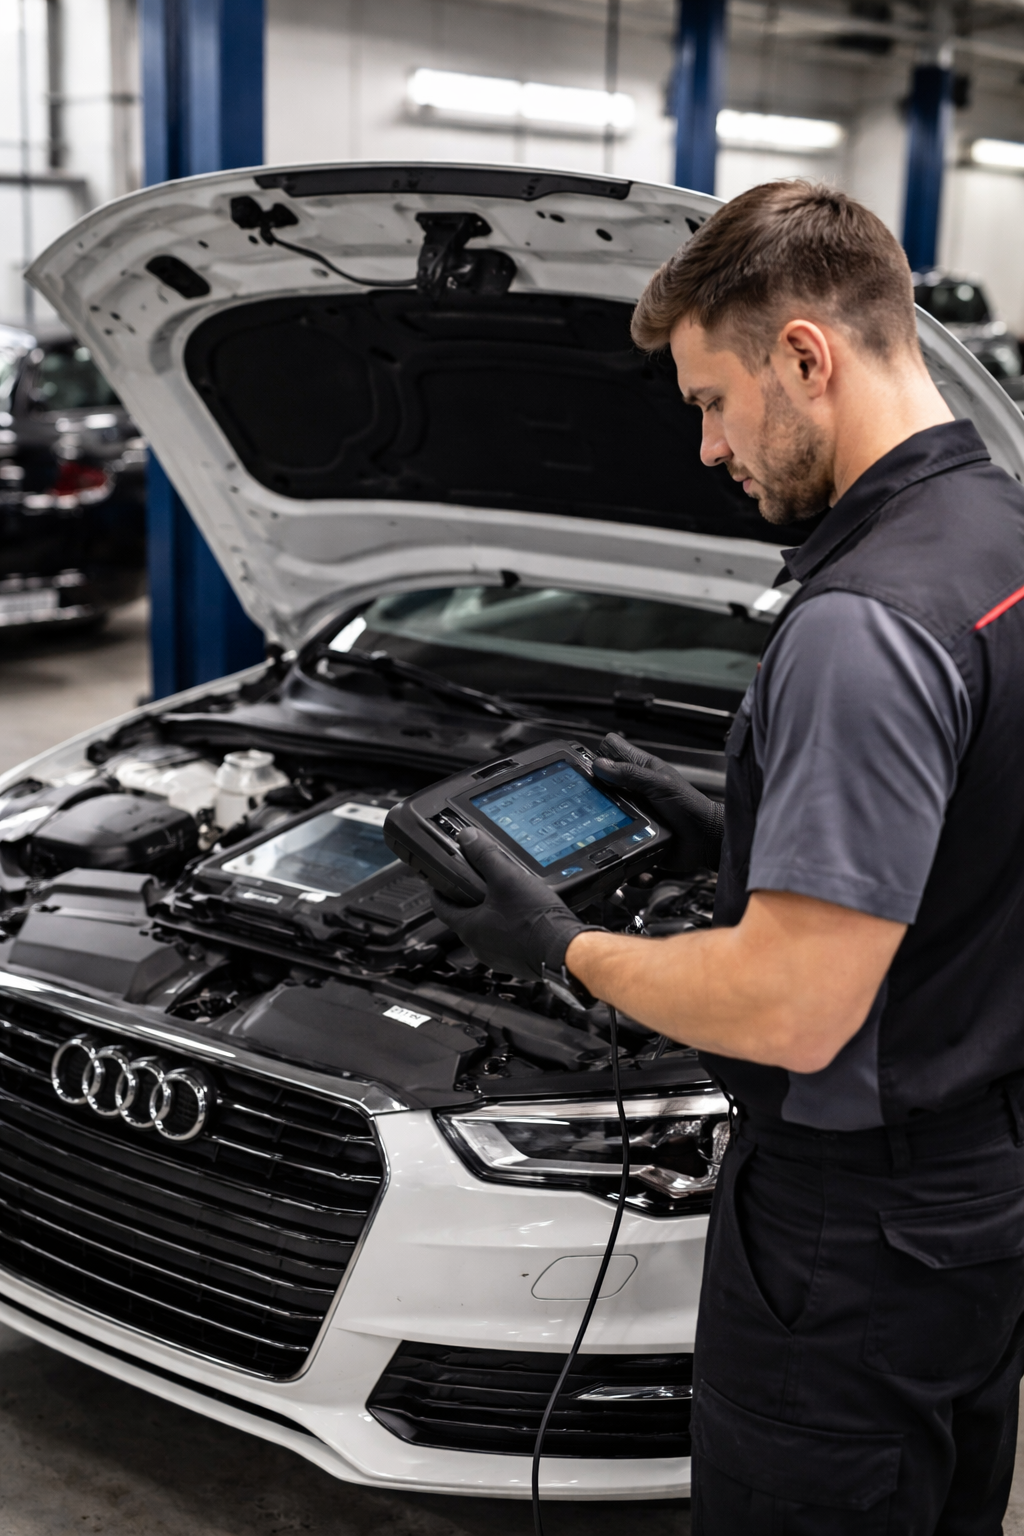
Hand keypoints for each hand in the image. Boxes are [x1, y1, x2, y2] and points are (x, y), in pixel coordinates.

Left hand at [430, 827, 599, 981]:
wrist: (564, 949)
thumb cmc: (536, 920)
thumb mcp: (507, 877)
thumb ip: (485, 855)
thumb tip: (468, 838)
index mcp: (470, 928)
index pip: (441, 907)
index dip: (438, 891)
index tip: (438, 882)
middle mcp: (479, 946)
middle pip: (465, 918)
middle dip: (469, 900)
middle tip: (478, 883)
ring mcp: (497, 957)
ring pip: (486, 931)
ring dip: (491, 915)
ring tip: (505, 898)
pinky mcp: (516, 961)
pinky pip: (505, 942)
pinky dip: (508, 929)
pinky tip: (523, 917)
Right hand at [593, 732, 723, 874]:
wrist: (705, 842)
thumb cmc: (691, 808)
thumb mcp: (660, 784)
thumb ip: (631, 774)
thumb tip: (600, 764)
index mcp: (641, 770)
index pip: (612, 752)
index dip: (597, 754)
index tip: (581, 765)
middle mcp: (632, 790)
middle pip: (601, 784)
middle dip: (590, 791)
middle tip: (579, 799)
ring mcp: (631, 812)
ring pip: (603, 812)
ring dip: (598, 820)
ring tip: (591, 827)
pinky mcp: (632, 834)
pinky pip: (614, 838)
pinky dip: (611, 844)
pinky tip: (611, 848)